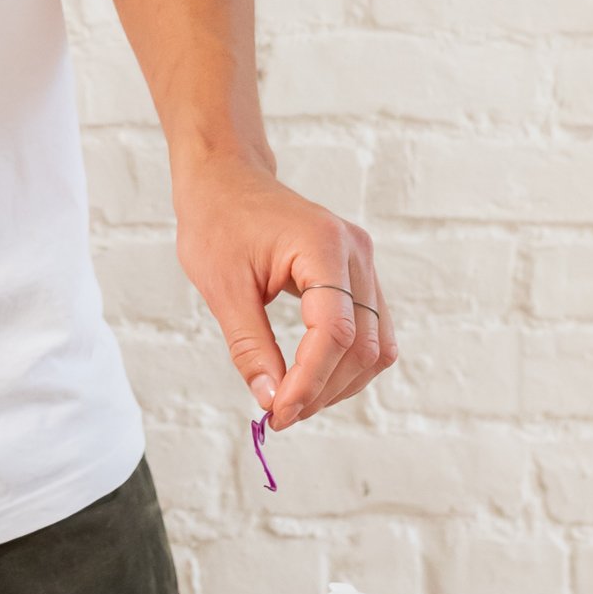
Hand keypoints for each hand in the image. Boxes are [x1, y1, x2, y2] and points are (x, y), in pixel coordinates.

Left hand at [173, 156, 397, 433]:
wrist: (226, 180)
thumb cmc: (217, 222)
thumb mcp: (222, 287)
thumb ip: (250, 346)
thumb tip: (270, 400)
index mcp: (323, 245)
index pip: (335, 332)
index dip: (310, 381)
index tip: (277, 413)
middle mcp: (355, 252)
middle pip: (363, 345)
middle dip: (324, 389)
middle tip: (280, 413)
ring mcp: (362, 262)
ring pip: (376, 345)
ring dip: (340, 383)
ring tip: (294, 400)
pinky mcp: (358, 274)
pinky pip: (370, 331)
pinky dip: (345, 363)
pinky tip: (311, 378)